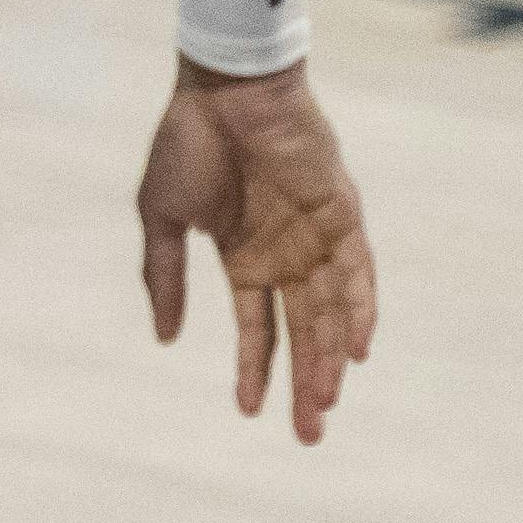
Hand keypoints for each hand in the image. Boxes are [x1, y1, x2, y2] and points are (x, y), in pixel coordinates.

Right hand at [138, 58, 379, 445]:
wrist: (222, 87)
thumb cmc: (189, 142)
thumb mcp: (163, 219)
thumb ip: (165, 278)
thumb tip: (166, 339)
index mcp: (246, 256)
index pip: (259, 327)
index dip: (256, 369)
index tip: (249, 412)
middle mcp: (286, 252)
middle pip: (304, 331)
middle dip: (307, 383)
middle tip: (311, 435)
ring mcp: (316, 233)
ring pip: (331, 311)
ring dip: (331, 358)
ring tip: (327, 404)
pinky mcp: (340, 211)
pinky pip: (357, 268)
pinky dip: (359, 307)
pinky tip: (357, 348)